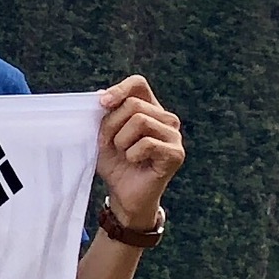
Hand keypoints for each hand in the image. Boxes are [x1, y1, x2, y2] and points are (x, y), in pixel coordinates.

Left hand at [98, 76, 183, 221]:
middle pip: (133, 104)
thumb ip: (105, 114)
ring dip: (121, 140)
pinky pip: (147, 143)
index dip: (119, 89)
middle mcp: (166, 119)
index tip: (102, 103)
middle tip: (109, 144)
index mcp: (149, 109)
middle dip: (112, 124)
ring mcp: (174, 136)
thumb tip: (101, 95)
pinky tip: (135, 162)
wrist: (124, 195)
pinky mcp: (176, 153)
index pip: (138, 84)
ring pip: (140, 120)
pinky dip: (132, 154)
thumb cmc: (115, 164)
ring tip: (124, 154)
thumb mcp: (104, 135)